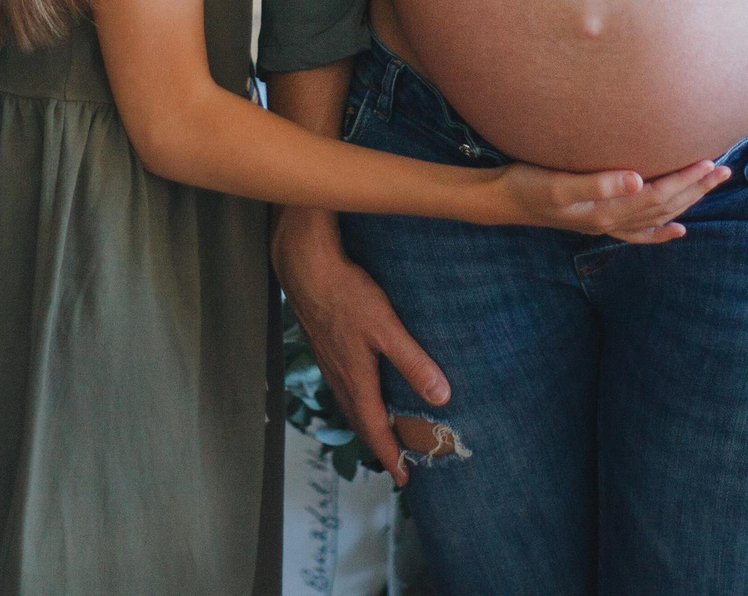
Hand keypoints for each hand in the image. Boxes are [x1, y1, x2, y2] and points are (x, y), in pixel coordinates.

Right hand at [274, 209, 446, 486]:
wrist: (306, 268)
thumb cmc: (346, 295)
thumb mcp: (387, 329)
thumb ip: (414, 362)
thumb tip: (441, 397)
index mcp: (356, 379)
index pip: (374, 429)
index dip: (390, 455)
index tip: (403, 478)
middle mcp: (339, 376)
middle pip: (359, 422)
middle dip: (378, 444)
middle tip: (396, 461)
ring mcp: (329, 361)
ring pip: (349, 404)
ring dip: (366, 423)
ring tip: (381, 431)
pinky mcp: (325, 346)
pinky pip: (342, 385)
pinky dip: (355, 400)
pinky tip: (362, 388)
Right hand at [493, 159, 728, 241]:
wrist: (502, 201)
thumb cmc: (528, 184)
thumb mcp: (557, 182)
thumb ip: (597, 182)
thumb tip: (636, 180)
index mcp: (607, 209)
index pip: (658, 195)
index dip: (685, 180)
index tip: (710, 162)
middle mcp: (612, 220)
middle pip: (665, 206)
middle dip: (696, 190)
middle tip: (725, 171)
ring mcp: (606, 224)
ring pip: (657, 217)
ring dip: (686, 203)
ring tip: (710, 187)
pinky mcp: (598, 222)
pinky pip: (638, 232)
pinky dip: (660, 232)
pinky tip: (677, 231)